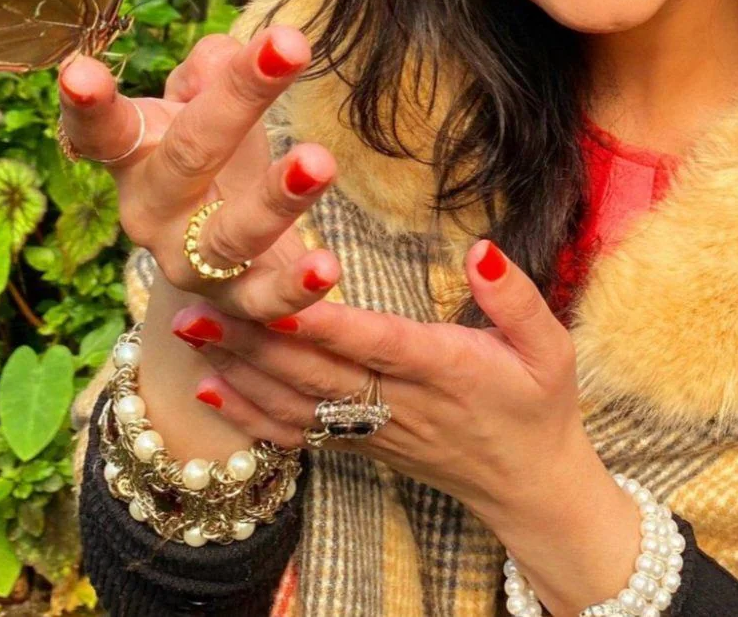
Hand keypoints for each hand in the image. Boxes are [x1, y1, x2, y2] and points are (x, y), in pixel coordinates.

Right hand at [56, 28, 342, 322]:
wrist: (219, 253)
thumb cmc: (210, 154)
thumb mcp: (203, 100)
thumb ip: (214, 67)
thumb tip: (234, 55)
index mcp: (133, 154)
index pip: (104, 126)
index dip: (87, 103)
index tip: (80, 72)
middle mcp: (150, 211)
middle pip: (188, 155)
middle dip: (239, 101)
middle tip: (289, 45)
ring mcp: (188, 262)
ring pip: (228, 236)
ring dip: (276, 199)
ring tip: (319, 162)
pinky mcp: (235, 305)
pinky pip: (265, 303)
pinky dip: (296, 291)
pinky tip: (327, 267)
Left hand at [167, 239, 588, 528]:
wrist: (529, 486)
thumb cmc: (537, 405)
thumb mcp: (550, 348)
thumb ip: (517, 299)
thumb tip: (482, 251)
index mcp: (442, 368)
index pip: (372, 342)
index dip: (323, 323)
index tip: (276, 296)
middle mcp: (396, 401)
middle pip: (314, 371)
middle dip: (252, 340)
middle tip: (196, 305)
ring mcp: (370, 428)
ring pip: (294, 402)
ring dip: (237, 369)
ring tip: (187, 333)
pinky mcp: (357, 444)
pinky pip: (296, 432)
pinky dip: (249, 415)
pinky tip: (208, 391)